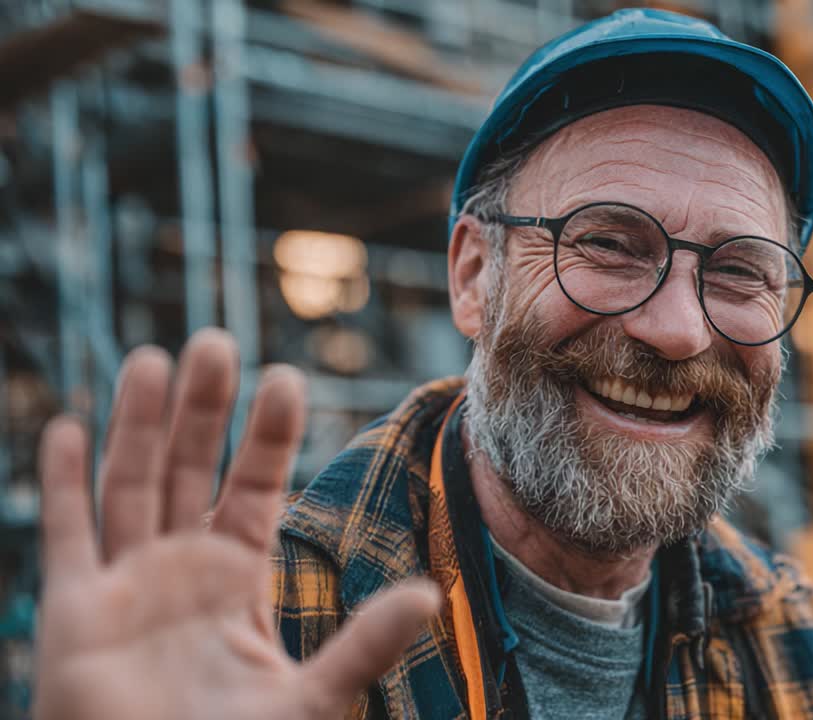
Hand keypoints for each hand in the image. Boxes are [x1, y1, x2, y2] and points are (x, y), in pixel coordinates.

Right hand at [34, 329, 440, 719]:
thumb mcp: (311, 697)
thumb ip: (365, 643)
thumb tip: (431, 595)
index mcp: (237, 579)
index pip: (255, 488)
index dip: (268, 436)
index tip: (286, 379)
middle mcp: (181, 569)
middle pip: (191, 470)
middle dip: (202, 410)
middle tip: (216, 341)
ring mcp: (125, 586)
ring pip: (131, 486)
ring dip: (138, 425)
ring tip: (153, 360)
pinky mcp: (74, 614)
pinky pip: (68, 537)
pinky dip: (63, 485)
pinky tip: (67, 429)